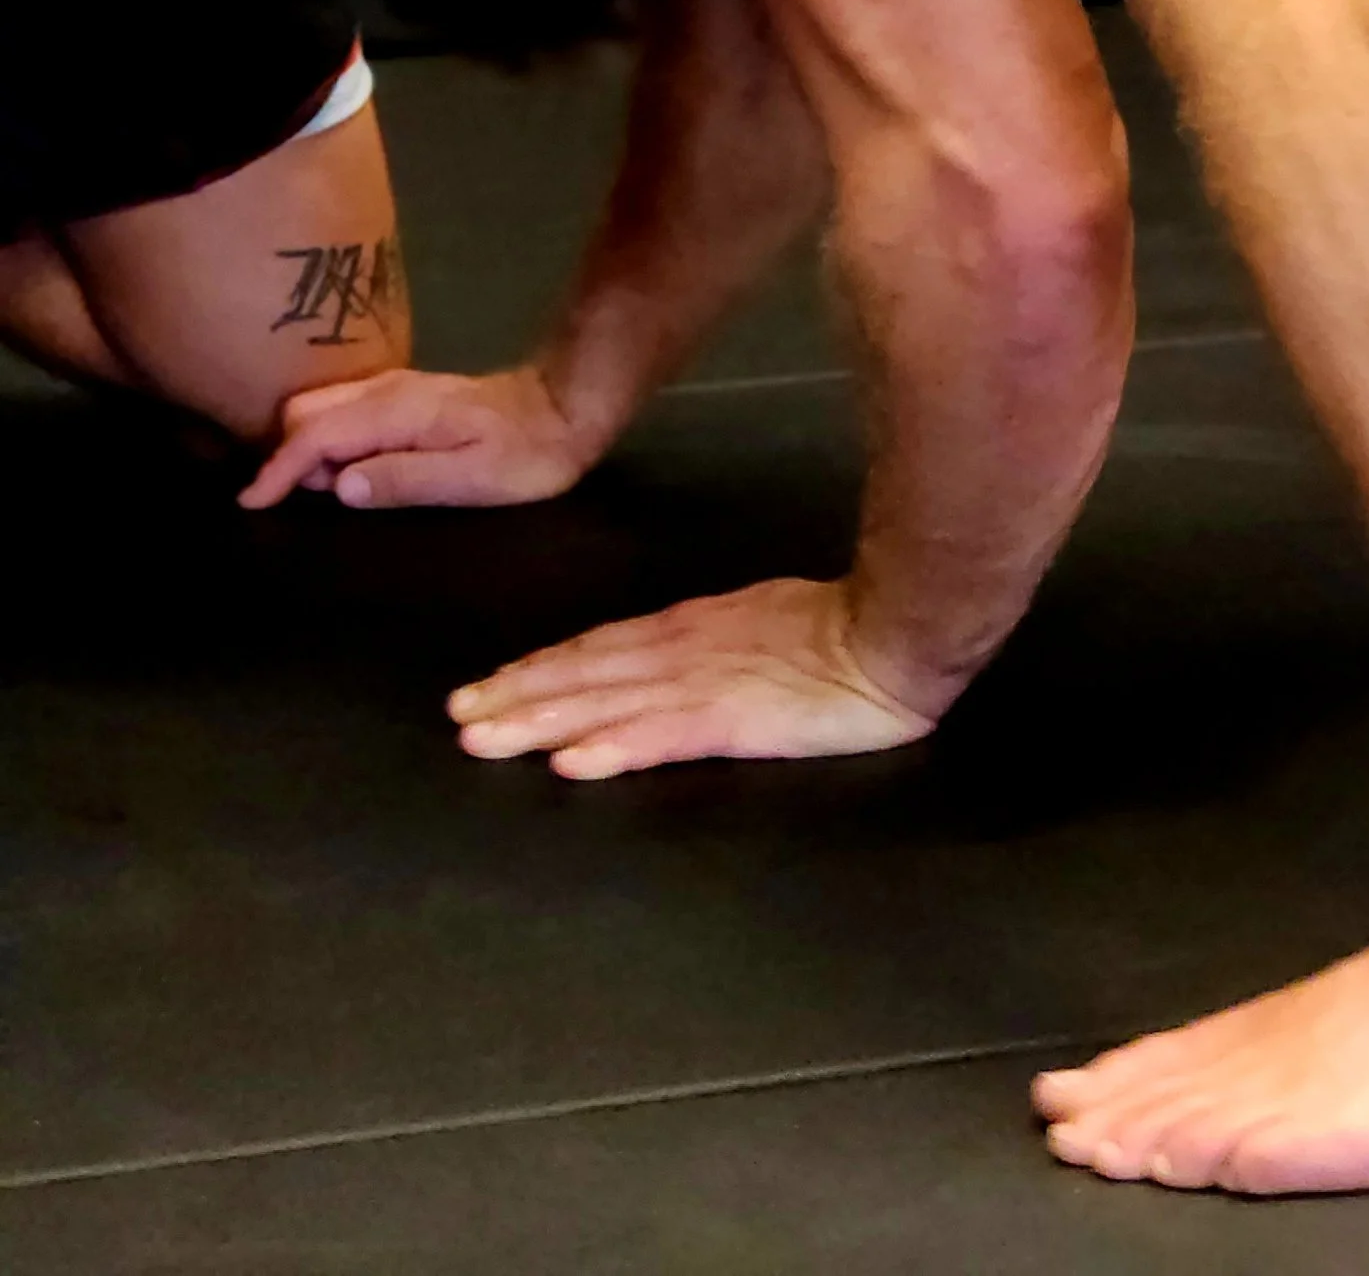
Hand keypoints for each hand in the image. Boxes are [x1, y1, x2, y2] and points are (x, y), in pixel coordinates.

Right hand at [238, 364, 597, 512]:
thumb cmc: (526, 454)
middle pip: (306, 411)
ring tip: (320, 493)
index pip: (316, 434)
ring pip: (322, 407)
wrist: (566, 406)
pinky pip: (345, 410)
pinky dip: (328, 438)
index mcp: (397, 412)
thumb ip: (404, 480)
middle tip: (300, 504)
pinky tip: (345, 470)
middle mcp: (387, 390)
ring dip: (307, 446)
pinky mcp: (405, 395)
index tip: (251, 502)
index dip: (278, 468)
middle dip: (288, 454)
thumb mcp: (472, 480)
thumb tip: (339, 487)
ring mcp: (395, 387)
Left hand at [447, 575, 941, 777]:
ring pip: (606, 702)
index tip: (487, 687)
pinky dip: (614, 746)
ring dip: (541, 721)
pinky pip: (663, 735)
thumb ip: (713, 641)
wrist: (895, 632)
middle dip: (518, 696)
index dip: (541, 670)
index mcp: (693, 628)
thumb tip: (665, 659)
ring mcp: (705, 684)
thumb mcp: (763, 623)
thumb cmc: (843, 632)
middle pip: (586, 674)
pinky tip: (576, 761)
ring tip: (485, 740)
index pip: (601, 650)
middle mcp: (684, 651)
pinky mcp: (734, 719)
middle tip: (458, 718)